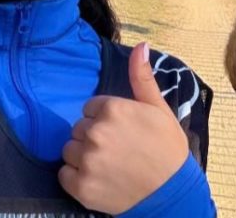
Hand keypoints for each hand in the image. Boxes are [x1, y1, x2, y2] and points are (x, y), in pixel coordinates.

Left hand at [59, 42, 188, 213]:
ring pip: (69, 150)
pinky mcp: (81, 187)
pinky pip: (64, 174)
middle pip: (79, 128)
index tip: (122, 131)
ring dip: (83, 156)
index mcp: (113, 109)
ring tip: (108, 164)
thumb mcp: (159, 108)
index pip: (90, 108)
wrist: (171, 191)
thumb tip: (141, 44)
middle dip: (94, 136)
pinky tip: (98, 178)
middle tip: (118, 148)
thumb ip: (142, 77)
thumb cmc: (167, 147)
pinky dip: (77, 177)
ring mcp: (87, 161)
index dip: (105, 118)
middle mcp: (96, 133)